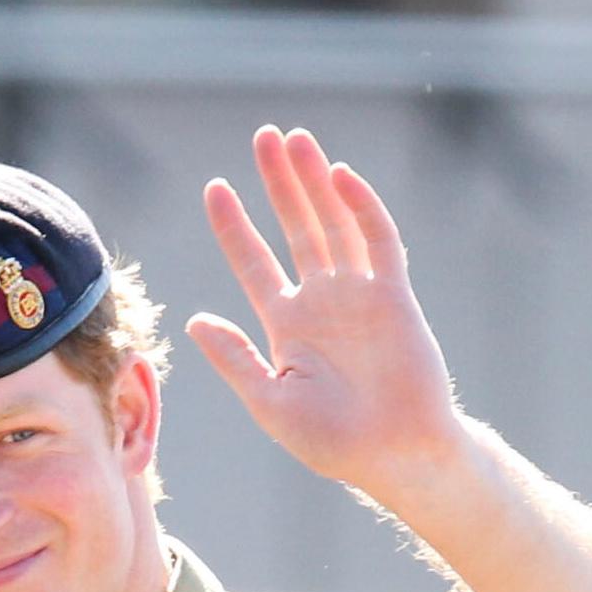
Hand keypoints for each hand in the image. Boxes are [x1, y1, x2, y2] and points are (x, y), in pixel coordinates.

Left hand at [188, 125, 463, 505]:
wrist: (396, 455)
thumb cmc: (335, 442)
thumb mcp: (271, 401)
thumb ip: (234, 359)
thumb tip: (195, 320)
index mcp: (288, 327)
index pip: (254, 264)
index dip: (235, 227)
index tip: (216, 189)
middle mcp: (322, 302)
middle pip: (296, 228)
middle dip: (279, 183)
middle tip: (264, 136)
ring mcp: (359, 295)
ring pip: (333, 223)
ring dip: (315, 182)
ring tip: (295, 140)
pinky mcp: (394, 295)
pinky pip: (377, 241)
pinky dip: (360, 207)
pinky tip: (338, 176)